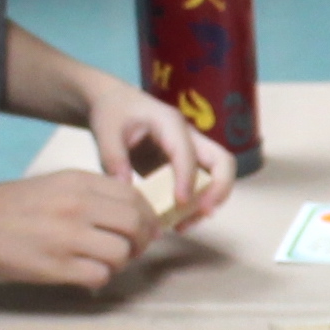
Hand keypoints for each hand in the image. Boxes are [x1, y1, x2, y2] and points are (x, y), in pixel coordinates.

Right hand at [0, 173, 155, 289]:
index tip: (144, 229)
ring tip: (101, 263)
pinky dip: (98, 279)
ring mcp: (67, 236)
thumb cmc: (10, 205)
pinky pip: (99, 276)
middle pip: (135, 224)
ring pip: (121, 253)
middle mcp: (78, 205)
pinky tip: (84, 275)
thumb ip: (91, 195)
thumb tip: (130, 217)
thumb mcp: (55, 184)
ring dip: (118, 263)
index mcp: (79, 181)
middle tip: (131, 251)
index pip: (134, 197)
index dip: (146, 217)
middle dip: (141, 242)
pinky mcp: (56, 266)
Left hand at [83, 80, 233, 224]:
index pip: (189, 152)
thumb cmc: (112, 113)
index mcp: (171, 123)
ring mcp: (191, 151)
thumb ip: (112, 157)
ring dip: (209, 202)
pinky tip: (175, 222)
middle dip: (219, 189)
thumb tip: (125, 188)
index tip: (180, 203)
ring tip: (183, 226)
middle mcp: (189, 137)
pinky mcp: (185, 166)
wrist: (114, 103)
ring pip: (217, 177)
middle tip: (203, 213)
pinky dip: (195, 205)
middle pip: (223, 161)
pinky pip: (202, 186)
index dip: (188, 178)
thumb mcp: (105, 130)